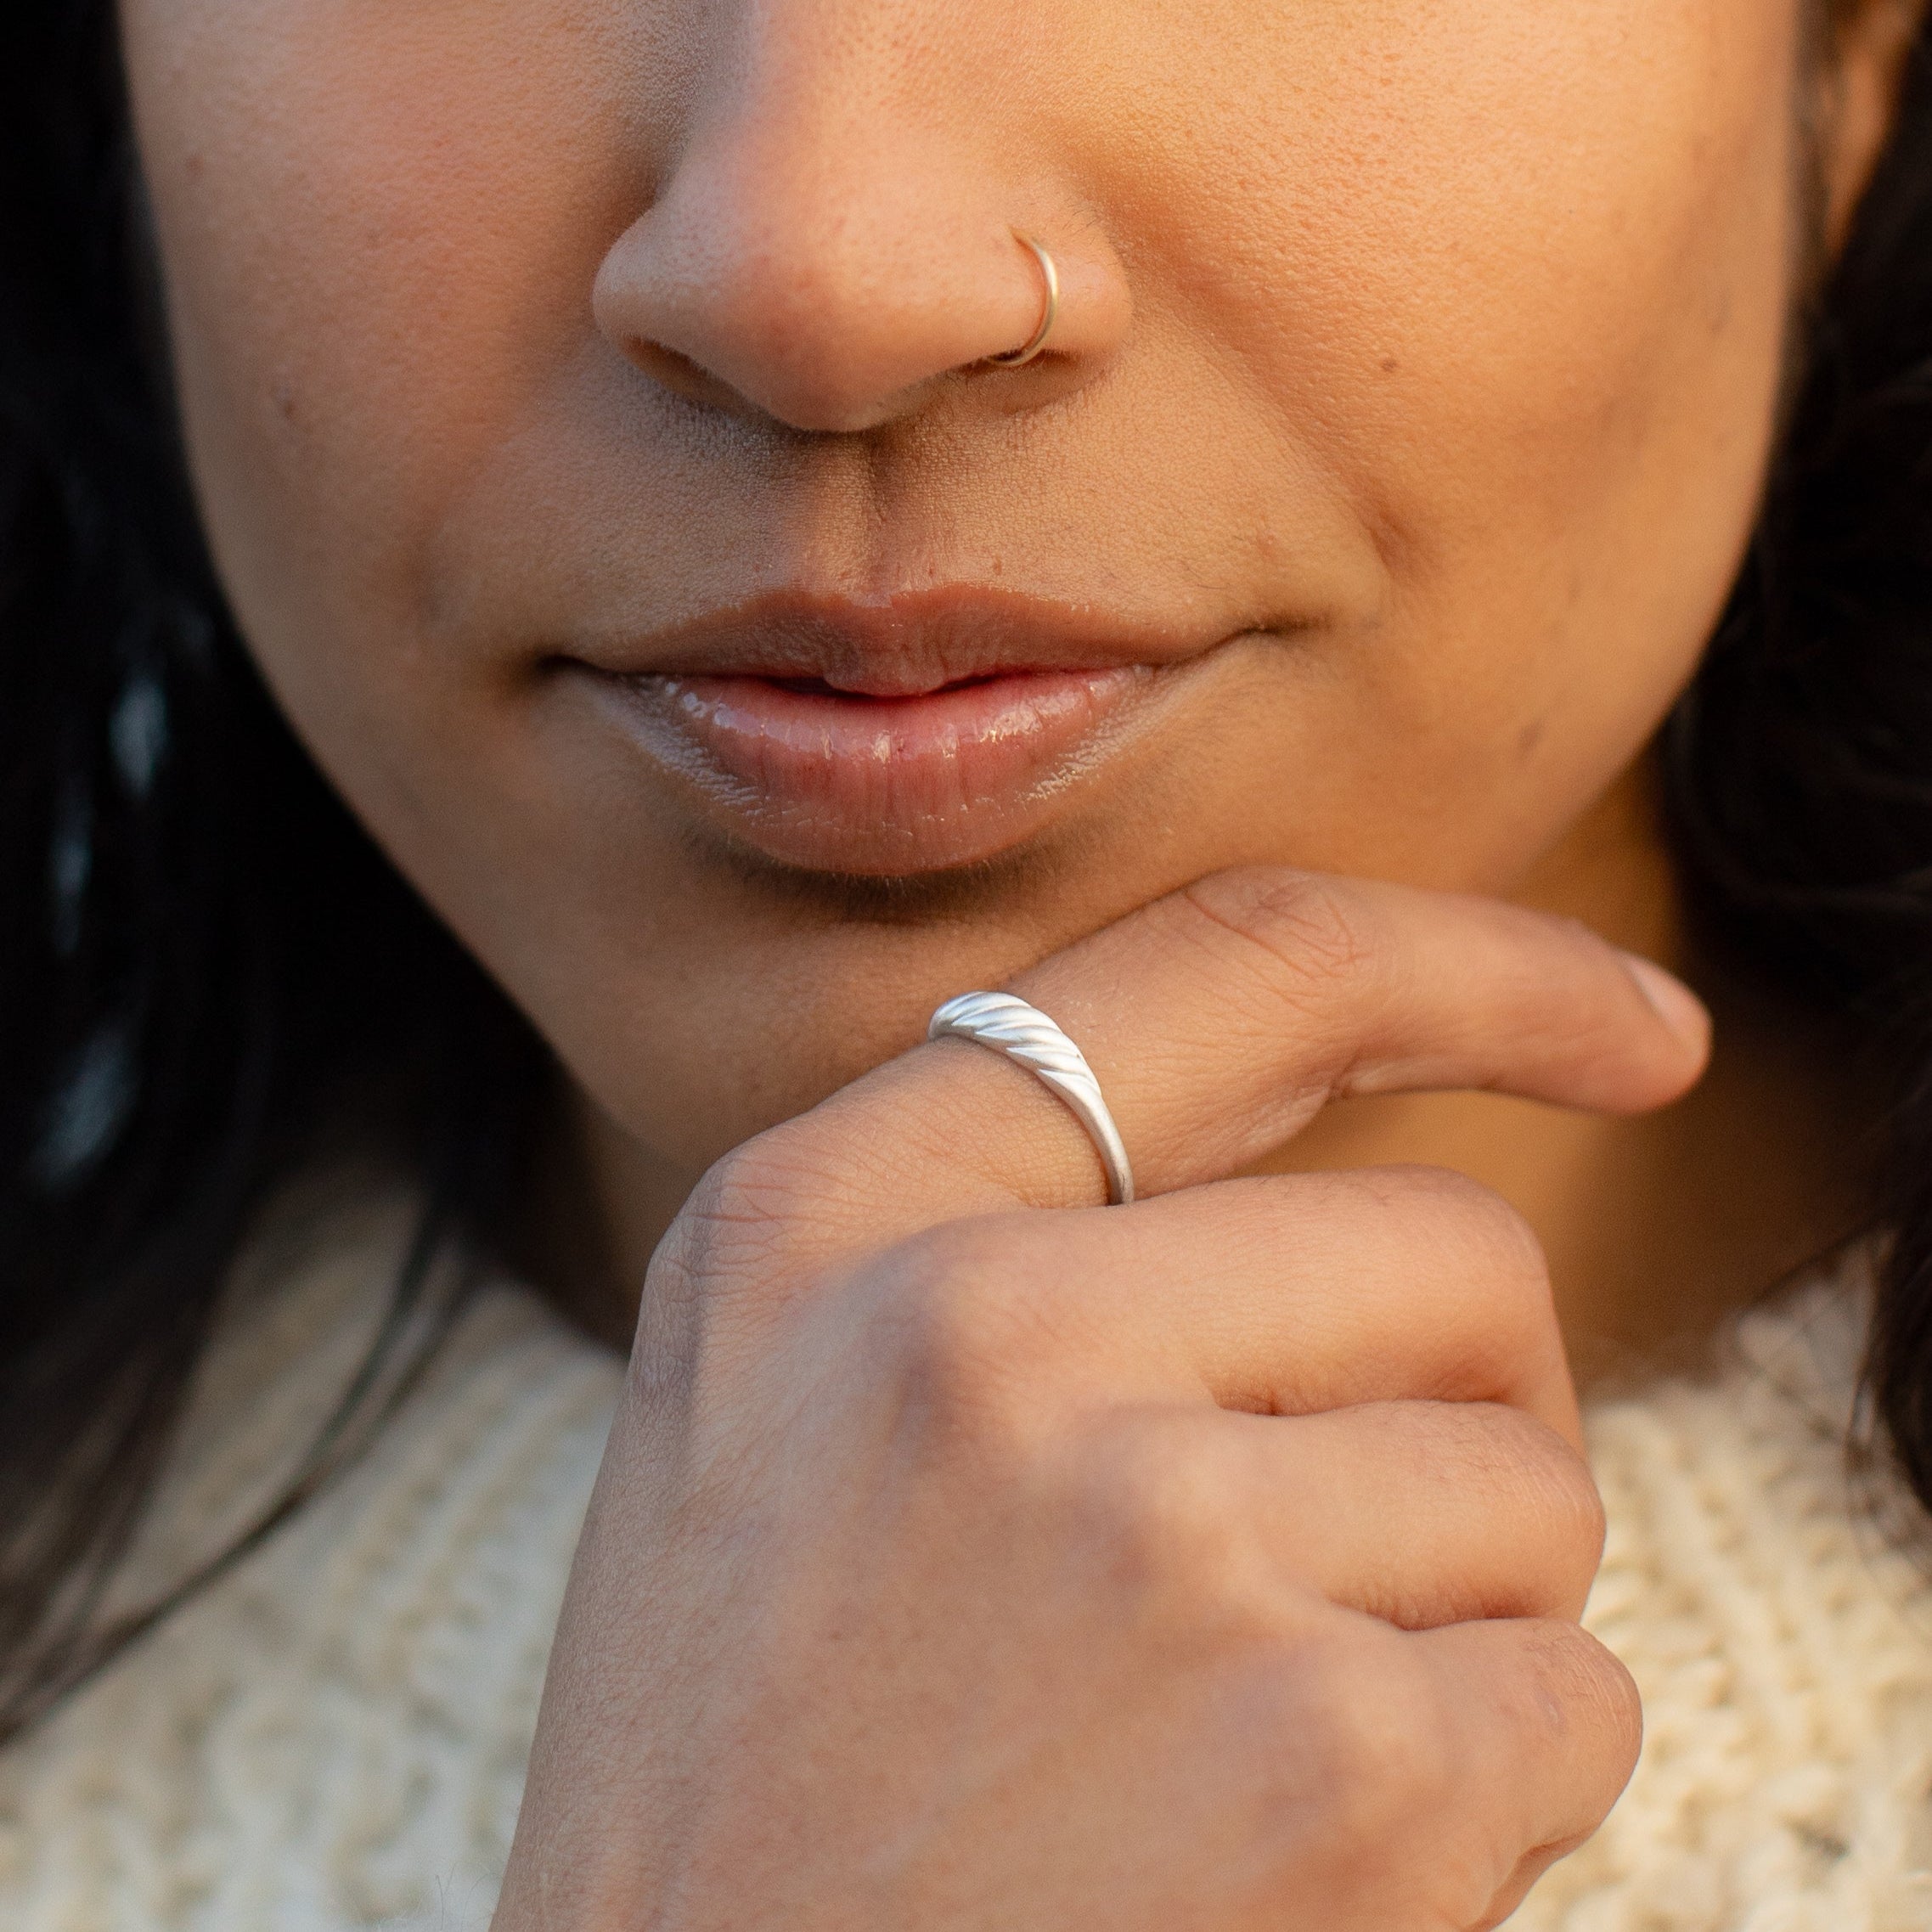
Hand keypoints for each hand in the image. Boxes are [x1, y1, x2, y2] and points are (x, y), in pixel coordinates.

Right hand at [493, 869, 1707, 1931]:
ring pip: (1526, 1490)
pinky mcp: (1325, 1763)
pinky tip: (1281, 1864)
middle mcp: (976, 1331)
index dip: (1475, 969)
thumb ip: (988, 1245)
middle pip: (1446, 1254)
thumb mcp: (772, 1421)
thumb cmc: (750, 1777)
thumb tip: (1322, 1191)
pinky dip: (1483, 1787)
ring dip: (1444, 1620)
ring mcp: (1155, 1534)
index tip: (1633, 1023)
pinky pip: (1568, 1699)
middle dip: (1454, 1404)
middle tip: (1325, 1562)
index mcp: (825, 1222)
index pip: (1233, 968)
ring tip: (1226, 1745)